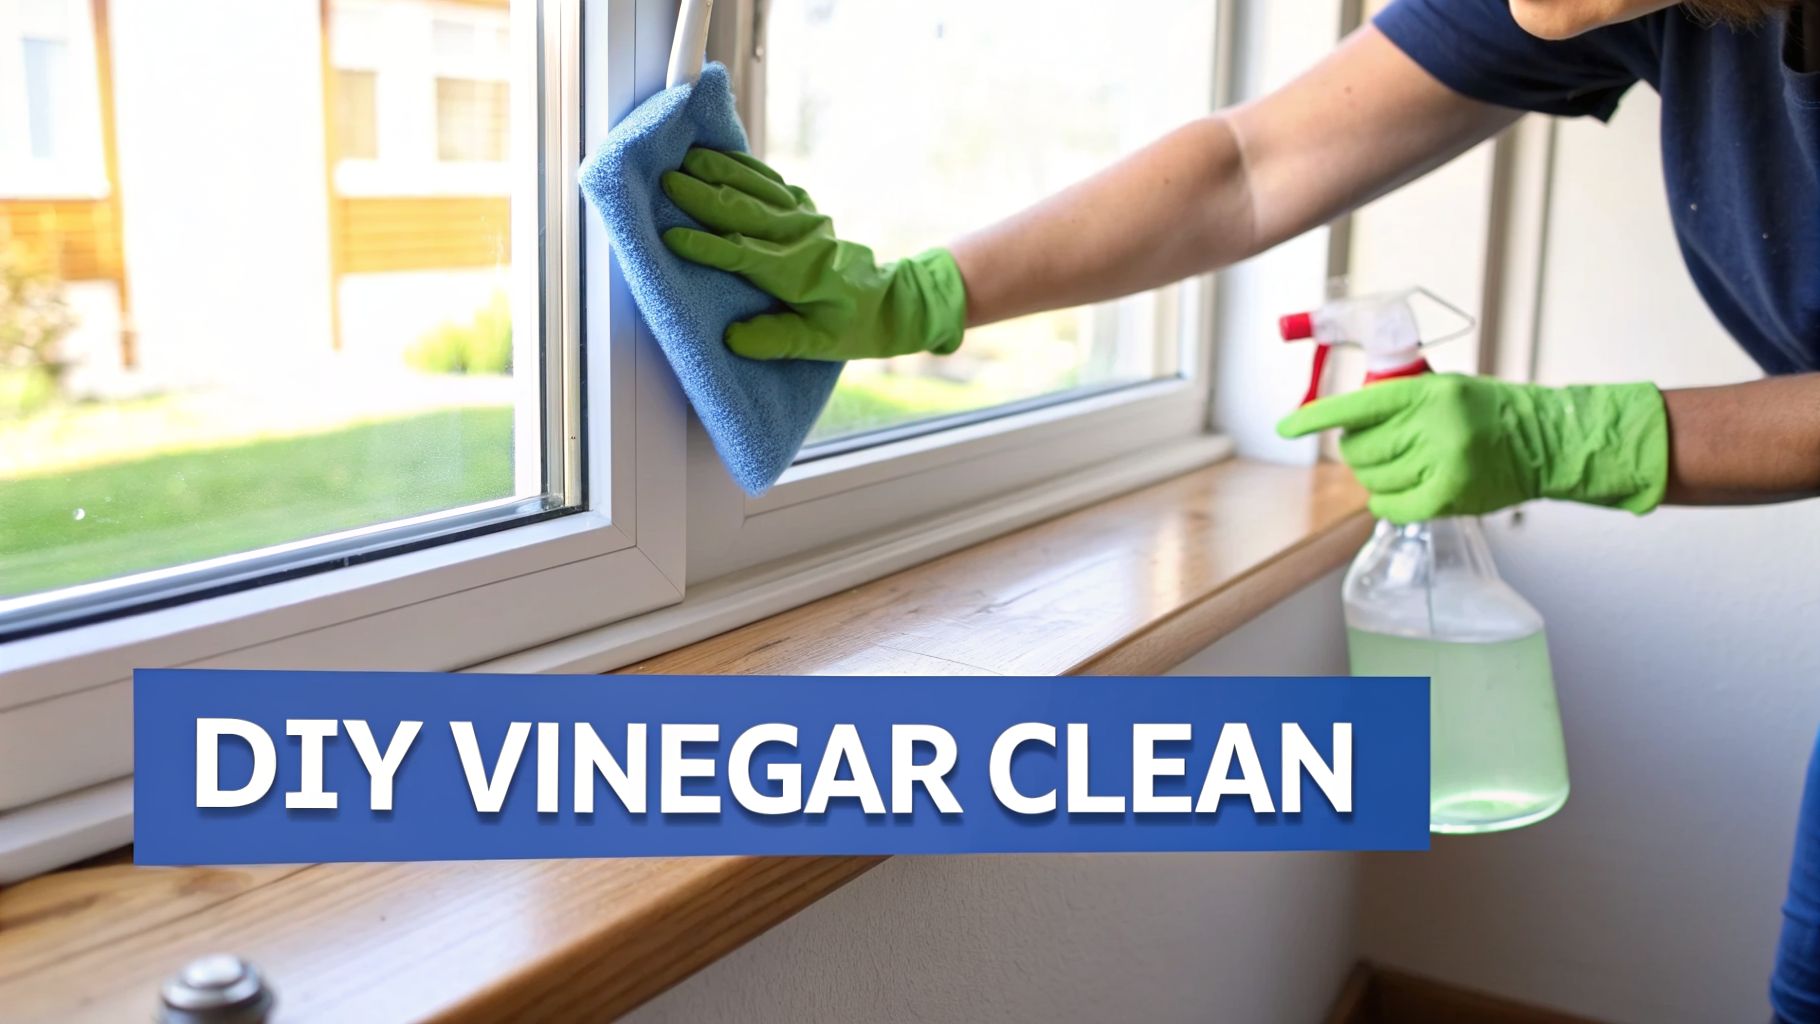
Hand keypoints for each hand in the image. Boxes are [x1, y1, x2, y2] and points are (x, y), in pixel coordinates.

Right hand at [659, 148, 966, 360]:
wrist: (888, 300)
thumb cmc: (850, 326)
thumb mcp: (818, 345)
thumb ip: (777, 340)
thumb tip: (733, 339)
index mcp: (799, 273)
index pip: (745, 256)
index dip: (707, 247)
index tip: (672, 238)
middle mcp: (800, 238)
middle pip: (745, 212)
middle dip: (704, 196)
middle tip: (667, 182)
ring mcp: (804, 217)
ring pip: (757, 188)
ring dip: (721, 171)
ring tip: (686, 159)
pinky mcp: (806, 207)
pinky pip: (771, 181)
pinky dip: (745, 166)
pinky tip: (720, 155)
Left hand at [1276, 373, 1667, 523]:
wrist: (1545, 441)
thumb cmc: (1490, 412)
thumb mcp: (1444, 390)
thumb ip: (1398, 402)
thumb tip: (1347, 423)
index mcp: (1427, 393)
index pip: (1358, 405)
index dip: (1316, 418)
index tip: (1286, 426)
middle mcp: (1433, 426)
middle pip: (1360, 448)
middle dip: (1359, 450)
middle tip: (1379, 446)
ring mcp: (1442, 462)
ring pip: (1373, 478)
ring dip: (1374, 477)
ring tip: (1399, 466)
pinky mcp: (1449, 495)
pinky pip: (1393, 505)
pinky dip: (1385, 502)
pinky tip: (1393, 495)